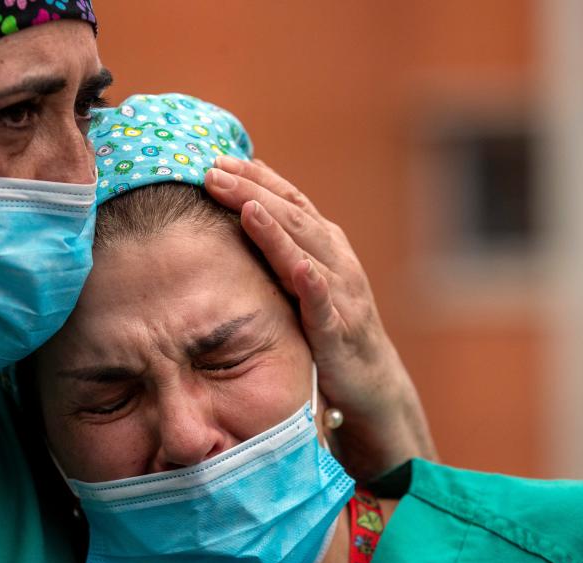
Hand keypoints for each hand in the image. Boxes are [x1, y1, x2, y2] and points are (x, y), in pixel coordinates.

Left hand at [205, 156, 435, 479]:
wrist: (369, 384)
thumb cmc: (327, 327)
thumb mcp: (301, 280)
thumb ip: (277, 247)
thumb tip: (239, 210)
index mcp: (323, 245)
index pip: (288, 200)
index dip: (255, 177)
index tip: (217, 159)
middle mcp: (335, 260)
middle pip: (291, 217)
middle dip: (252, 191)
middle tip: (213, 172)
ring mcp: (341, 294)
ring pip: (307, 252)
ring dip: (277, 228)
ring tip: (247, 206)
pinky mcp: (339, 332)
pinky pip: (325, 306)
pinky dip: (314, 284)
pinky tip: (299, 268)